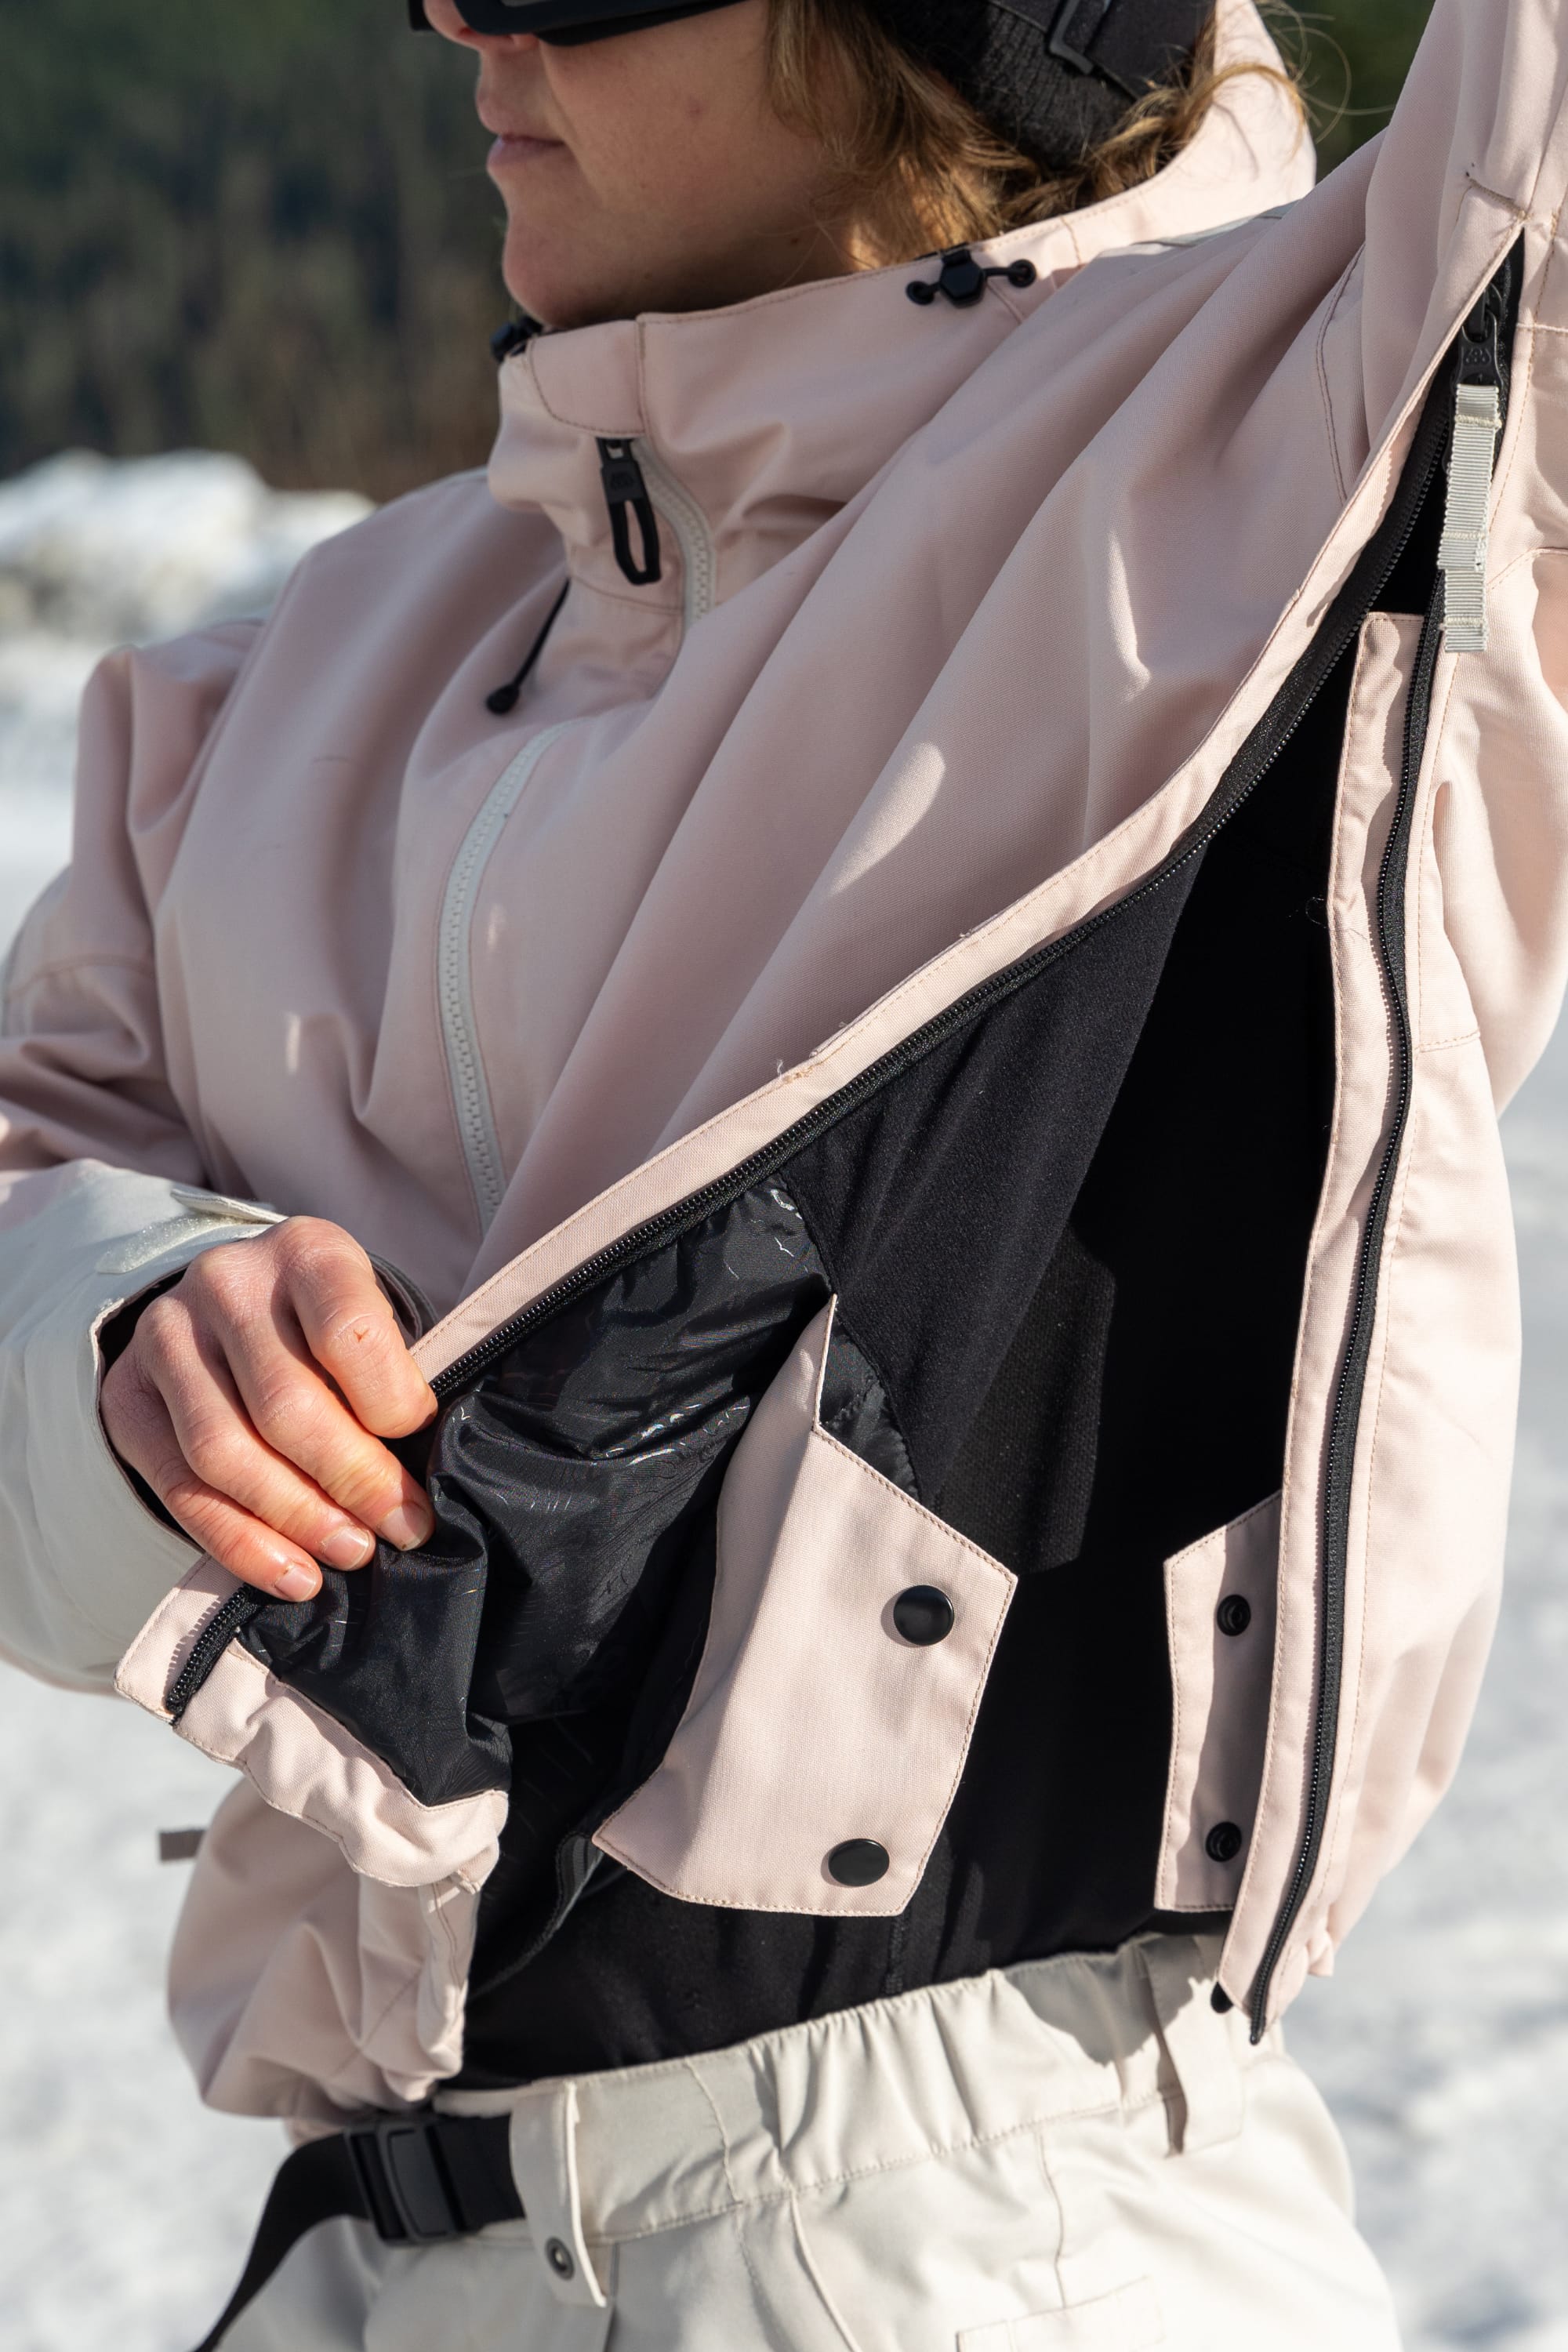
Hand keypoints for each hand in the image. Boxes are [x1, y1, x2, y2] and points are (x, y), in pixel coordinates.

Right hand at [100, 1217, 437, 1601]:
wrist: (236, 1307)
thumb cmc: (331, 1326)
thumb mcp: (375, 1321)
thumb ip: (394, 1380)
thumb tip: (415, 1488)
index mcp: (306, 1251)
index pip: (348, 1331)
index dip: (390, 1402)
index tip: (419, 1443)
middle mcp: (227, 1283)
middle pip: (285, 1405)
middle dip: (352, 1480)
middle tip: (400, 1528)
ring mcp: (167, 1338)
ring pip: (224, 1452)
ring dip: (296, 1518)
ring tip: (351, 1552)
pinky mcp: (128, 1397)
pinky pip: (179, 1487)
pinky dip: (241, 1543)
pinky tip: (293, 1573)